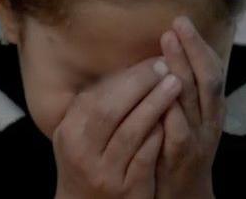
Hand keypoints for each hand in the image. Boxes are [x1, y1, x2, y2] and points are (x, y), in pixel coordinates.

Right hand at [53, 55, 181, 198]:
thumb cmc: (92, 158)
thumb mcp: (82, 131)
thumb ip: (99, 101)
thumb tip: (132, 64)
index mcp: (70, 132)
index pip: (98, 96)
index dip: (128, 76)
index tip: (152, 60)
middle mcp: (82, 154)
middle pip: (111, 110)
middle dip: (140, 84)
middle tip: (164, 65)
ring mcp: (104, 174)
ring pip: (131, 132)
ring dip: (155, 104)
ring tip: (175, 83)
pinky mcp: (127, 190)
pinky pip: (145, 157)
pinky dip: (159, 134)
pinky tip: (173, 118)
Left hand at [155, 16, 225, 198]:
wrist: (184, 195)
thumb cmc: (177, 149)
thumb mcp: (185, 116)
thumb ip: (178, 89)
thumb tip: (165, 51)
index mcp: (211, 107)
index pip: (213, 69)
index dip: (199, 45)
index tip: (183, 20)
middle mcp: (209, 119)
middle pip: (207, 78)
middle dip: (193, 48)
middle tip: (177, 24)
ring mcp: (198, 138)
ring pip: (194, 99)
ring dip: (182, 68)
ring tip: (168, 43)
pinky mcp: (181, 156)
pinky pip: (178, 130)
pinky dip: (171, 109)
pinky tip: (162, 89)